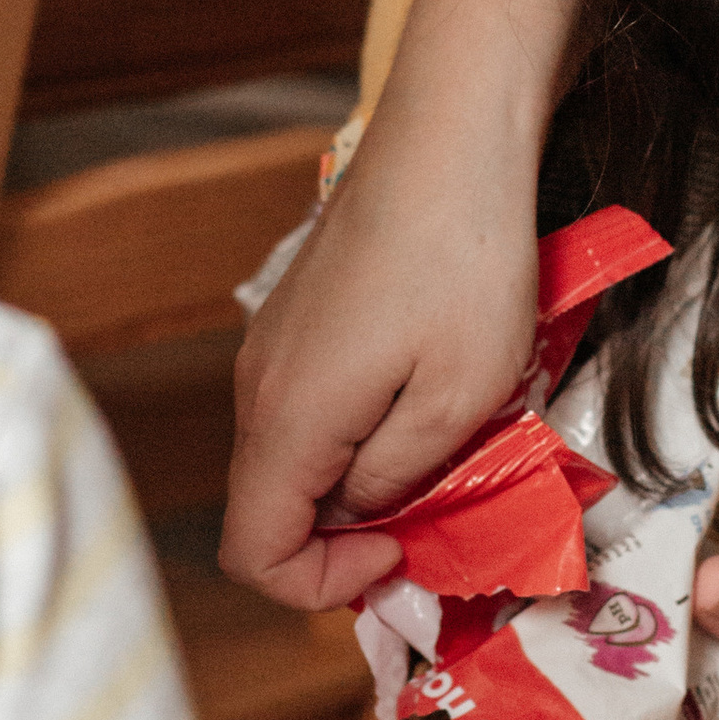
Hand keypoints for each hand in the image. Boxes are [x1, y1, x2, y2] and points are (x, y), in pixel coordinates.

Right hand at [222, 107, 540, 608]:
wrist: (451, 135)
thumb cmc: (465, 259)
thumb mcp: (461, 398)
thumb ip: (399, 479)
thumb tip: (366, 515)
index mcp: (289, 419)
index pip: (253, 553)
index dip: (321, 584)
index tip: (401, 551)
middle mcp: (259, 386)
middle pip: (270, 508)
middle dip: (347, 538)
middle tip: (437, 516)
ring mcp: (272, 346)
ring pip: (293, 458)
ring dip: (360, 481)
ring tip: (443, 455)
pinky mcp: (300, 317)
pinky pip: (311, 408)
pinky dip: (358, 431)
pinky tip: (427, 397)